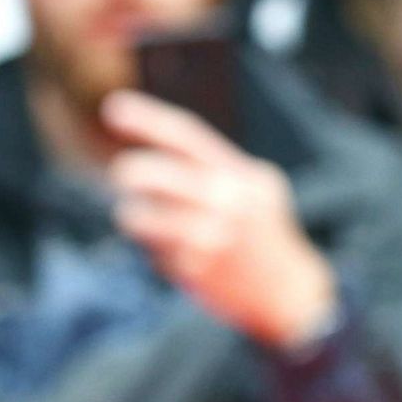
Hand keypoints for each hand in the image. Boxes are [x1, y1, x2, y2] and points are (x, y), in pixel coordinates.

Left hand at [102, 90, 336, 349]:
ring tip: (146, 220)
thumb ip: (220, 169)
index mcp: (243, 176)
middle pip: (155, 174)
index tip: (113, 107)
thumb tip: (157, 147)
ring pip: (140, 215)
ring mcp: (210, 236)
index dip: (149, 120)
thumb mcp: (257, 192)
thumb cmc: (263, 236)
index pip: (190, 137)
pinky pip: (152, 250)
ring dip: (135, 216)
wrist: (288, 293)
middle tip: (122, 175)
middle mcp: (228, 201)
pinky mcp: (194, 267)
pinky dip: (157, 251)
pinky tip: (179, 256)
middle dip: (130, 173)